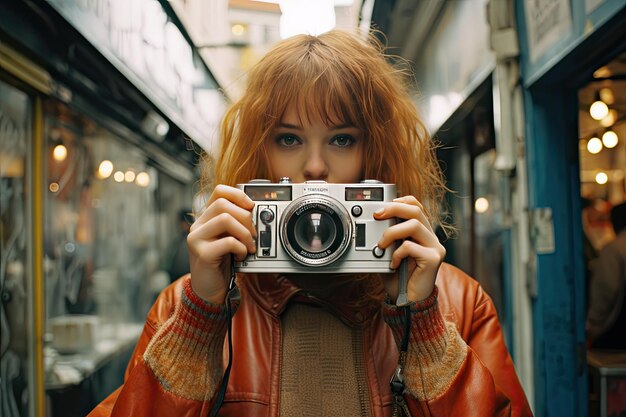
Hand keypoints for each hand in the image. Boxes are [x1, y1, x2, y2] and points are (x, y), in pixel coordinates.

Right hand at [187, 185, 256, 303]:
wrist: (208, 290)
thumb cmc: (221, 263)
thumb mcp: (229, 238)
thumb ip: (236, 224)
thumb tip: (255, 211)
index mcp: (206, 218)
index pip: (219, 192)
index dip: (238, 194)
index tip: (251, 206)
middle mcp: (198, 225)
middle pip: (223, 204)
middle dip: (245, 217)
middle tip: (253, 233)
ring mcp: (197, 239)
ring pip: (225, 219)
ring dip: (244, 233)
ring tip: (249, 246)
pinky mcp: (202, 253)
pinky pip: (228, 241)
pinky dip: (240, 248)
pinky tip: (241, 255)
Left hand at [374, 196, 445, 301]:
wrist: (408, 303)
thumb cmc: (398, 279)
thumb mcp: (388, 253)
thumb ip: (386, 238)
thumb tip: (371, 223)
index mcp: (422, 233)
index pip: (417, 206)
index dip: (401, 201)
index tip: (382, 206)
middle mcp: (431, 238)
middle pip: (416, 210)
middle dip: (393, 208)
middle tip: (377, 215)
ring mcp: (435, 247)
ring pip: (414, 225)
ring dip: (391, 232)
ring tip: (381, 245)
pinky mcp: (434, 259)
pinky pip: (411, 246)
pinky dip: (397, 254)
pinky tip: (393, 264)